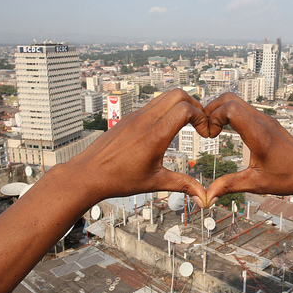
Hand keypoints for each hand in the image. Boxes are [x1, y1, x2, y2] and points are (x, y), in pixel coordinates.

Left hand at [67, 89, 209, 206]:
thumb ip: (183, 185)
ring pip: (164, 96)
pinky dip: (166, 109)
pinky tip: (166, 127)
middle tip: (199, 122)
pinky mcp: (129, 117)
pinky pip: (152, 104)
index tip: (204, 132)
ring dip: (180, 104)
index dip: (201, 117)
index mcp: (155, 136)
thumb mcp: (155, 182)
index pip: (185, 109)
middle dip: (195, 105)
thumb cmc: (118, 179)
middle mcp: (145, 120)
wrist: (88, 174)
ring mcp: (135, 116)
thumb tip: (204, 198)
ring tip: (186, 123)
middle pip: (178, 94)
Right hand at [204, 93, 292, 205]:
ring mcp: (266, 119)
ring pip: (236, 100)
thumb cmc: (289, 178)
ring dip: (220, 111)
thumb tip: (207, 196)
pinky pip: (244, 108)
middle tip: (206, 130)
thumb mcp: (256, 184)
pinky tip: (226, 130)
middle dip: (211, 110)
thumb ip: (229, 186)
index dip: (213, 117)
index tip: (210, 135)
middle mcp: (263, 122)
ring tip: (214, 131)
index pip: (231, 108)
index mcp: (259, 136)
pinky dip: (229, 114)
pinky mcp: (267, 121)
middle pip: (230, 98)